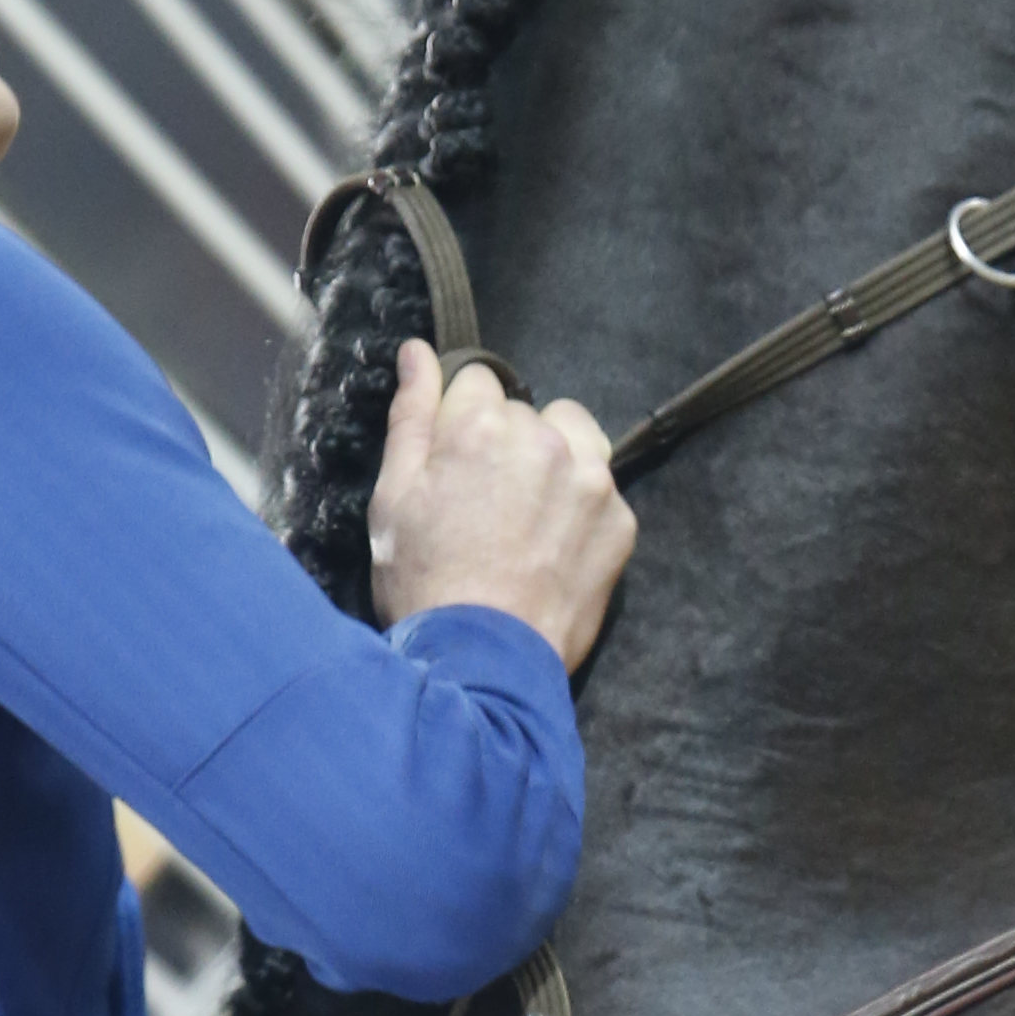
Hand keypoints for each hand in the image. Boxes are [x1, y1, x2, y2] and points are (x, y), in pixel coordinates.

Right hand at [369, 339, 633, 673]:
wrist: (484, 663)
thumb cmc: (426, 584)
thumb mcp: (394, 497)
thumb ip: (411, 415)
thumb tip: (416, 353)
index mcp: (481, 427)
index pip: (476, 382)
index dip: (459, 422)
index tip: (455, 464)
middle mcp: (544, 441)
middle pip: (525, 413)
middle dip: (506, 444)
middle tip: (485, 506)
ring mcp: (591, 480)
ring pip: (574, 437)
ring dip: (554, 460)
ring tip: (527, 518)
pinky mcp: (621, 521)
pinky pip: (602, 489)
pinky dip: (582, 508)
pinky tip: (553, 547)